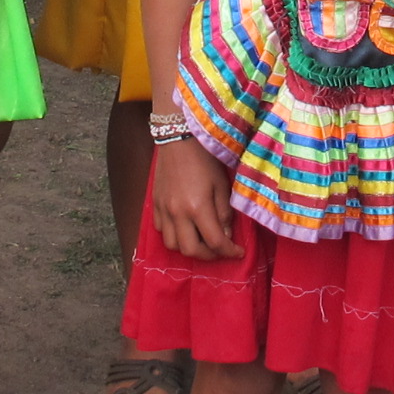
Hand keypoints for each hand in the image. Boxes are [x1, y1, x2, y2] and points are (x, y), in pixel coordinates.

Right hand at [149, 137, 240, 260]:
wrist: (178, 137)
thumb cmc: (205, 157)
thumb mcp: (221, 184)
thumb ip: (224, 212)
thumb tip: (226, 234)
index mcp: (197, 207)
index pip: (215, 242)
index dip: (229, 251)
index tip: (239, 252)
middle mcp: (177, 213)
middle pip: (191, 250)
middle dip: (209, 256)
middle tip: (220, 250)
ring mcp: (163, 210)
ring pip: (172, 244)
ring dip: (189, 248)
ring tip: (202, 241)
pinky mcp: (155, 204)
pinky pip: (161, 230)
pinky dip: (173, 235)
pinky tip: (184, 228)